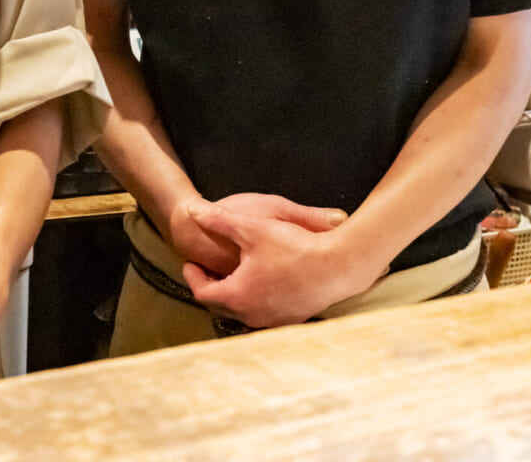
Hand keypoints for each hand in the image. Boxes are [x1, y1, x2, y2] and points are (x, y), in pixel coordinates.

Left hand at [180, 201, 374, 330]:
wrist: (339, 266)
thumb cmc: (295, 246)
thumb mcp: (253, 227)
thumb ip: (219, 219)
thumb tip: (190, 210)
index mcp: (238, 295)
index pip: (202, 293)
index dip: (193, 276)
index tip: (191, 262)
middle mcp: (252, 315)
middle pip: (220, 306)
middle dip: (210, 286)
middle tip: (205, 270)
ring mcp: (273, 321)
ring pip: (241, 311)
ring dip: (232, 294)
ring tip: (231, 274)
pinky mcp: (291, 319)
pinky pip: (262, 313)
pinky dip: (253, 300)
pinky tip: (259, 282)